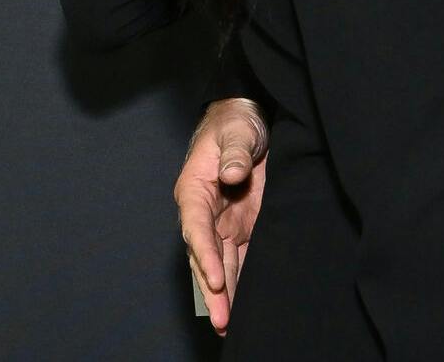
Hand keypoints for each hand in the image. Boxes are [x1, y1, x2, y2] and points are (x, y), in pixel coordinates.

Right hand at [176, 98, 269, 334]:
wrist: (248, 119)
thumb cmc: (234, 122)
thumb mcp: (236, 131)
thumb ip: (234, 152)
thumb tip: (231, 174)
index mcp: (195, 191)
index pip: (197, 229)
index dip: (205, 256)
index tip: (214, 281)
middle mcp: (206, 213)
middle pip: (206, 256)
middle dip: (214, 290)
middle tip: (223, 319)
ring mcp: (224, 222)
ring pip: (222, 264)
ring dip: (226, 292)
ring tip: (231, 324)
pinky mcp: (242, 225)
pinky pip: (241, 256)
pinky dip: (242, 278)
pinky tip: (248, 301)